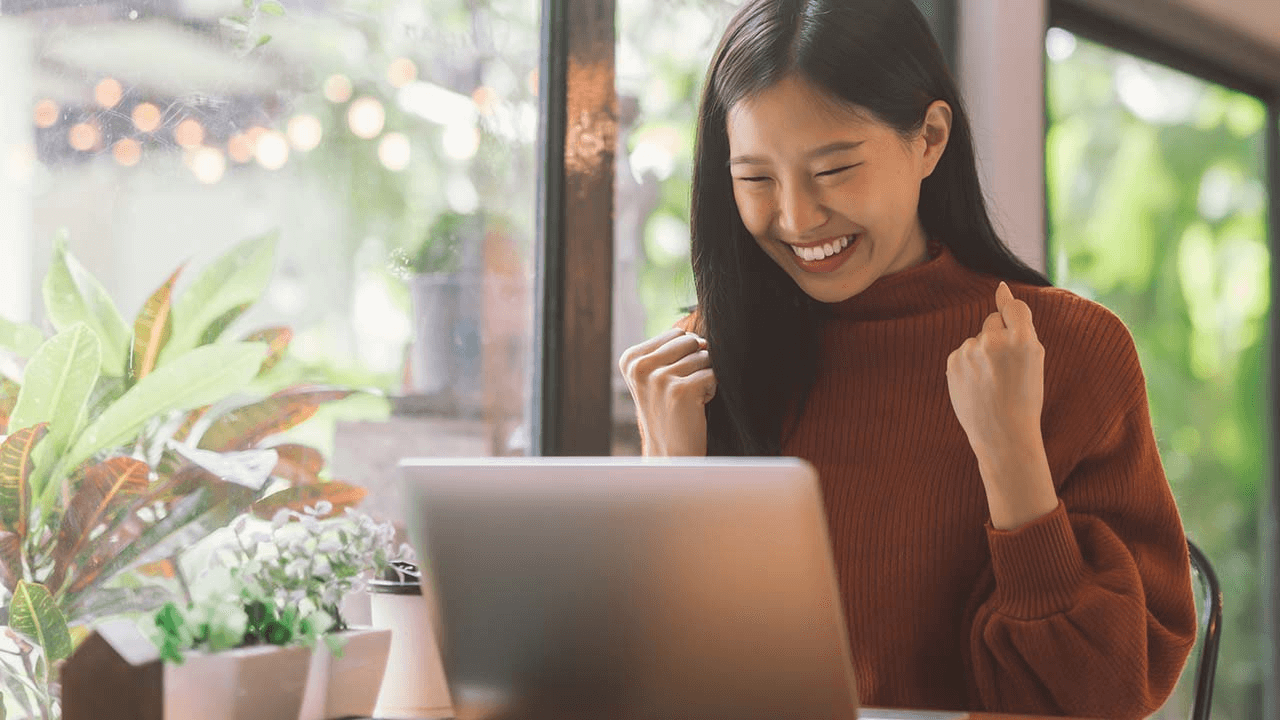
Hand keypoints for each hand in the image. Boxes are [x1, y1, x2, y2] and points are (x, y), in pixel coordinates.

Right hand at [619, 328, 715, 455]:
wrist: (670, 454)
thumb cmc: (669, 411)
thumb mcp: (655, 376)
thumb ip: (671, 349)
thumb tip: (702, 339)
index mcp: (630, 359)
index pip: (676, 333)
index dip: (684, 355)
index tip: (671, 381)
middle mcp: (640, 366)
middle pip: (690, 340)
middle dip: (696, 362)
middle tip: (682, 389)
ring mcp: (659, 378)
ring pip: (703, 356)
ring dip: (703, 377)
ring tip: (688, 399)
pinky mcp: (680, 390)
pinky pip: (713, 373)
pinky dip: (711, 389)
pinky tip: (696, 407)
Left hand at [946, 282, 1056, 528]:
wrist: (1002, 435)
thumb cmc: (1025, 397)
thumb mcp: (1034, 360)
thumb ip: (1020, 325)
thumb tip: (1000, 288)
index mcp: (1023, 340)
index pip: (1014, 307)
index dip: (1011, 308)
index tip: (1004, 300)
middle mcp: (994, 342)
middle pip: (992, 321)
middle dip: (998, 336)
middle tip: (1005, 366)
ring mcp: (970, 352)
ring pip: (977, 339)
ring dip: (982, 353)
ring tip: (991, 382)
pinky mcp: (952, 362)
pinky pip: (963, 353)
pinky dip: (969, 364)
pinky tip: (977, 385)